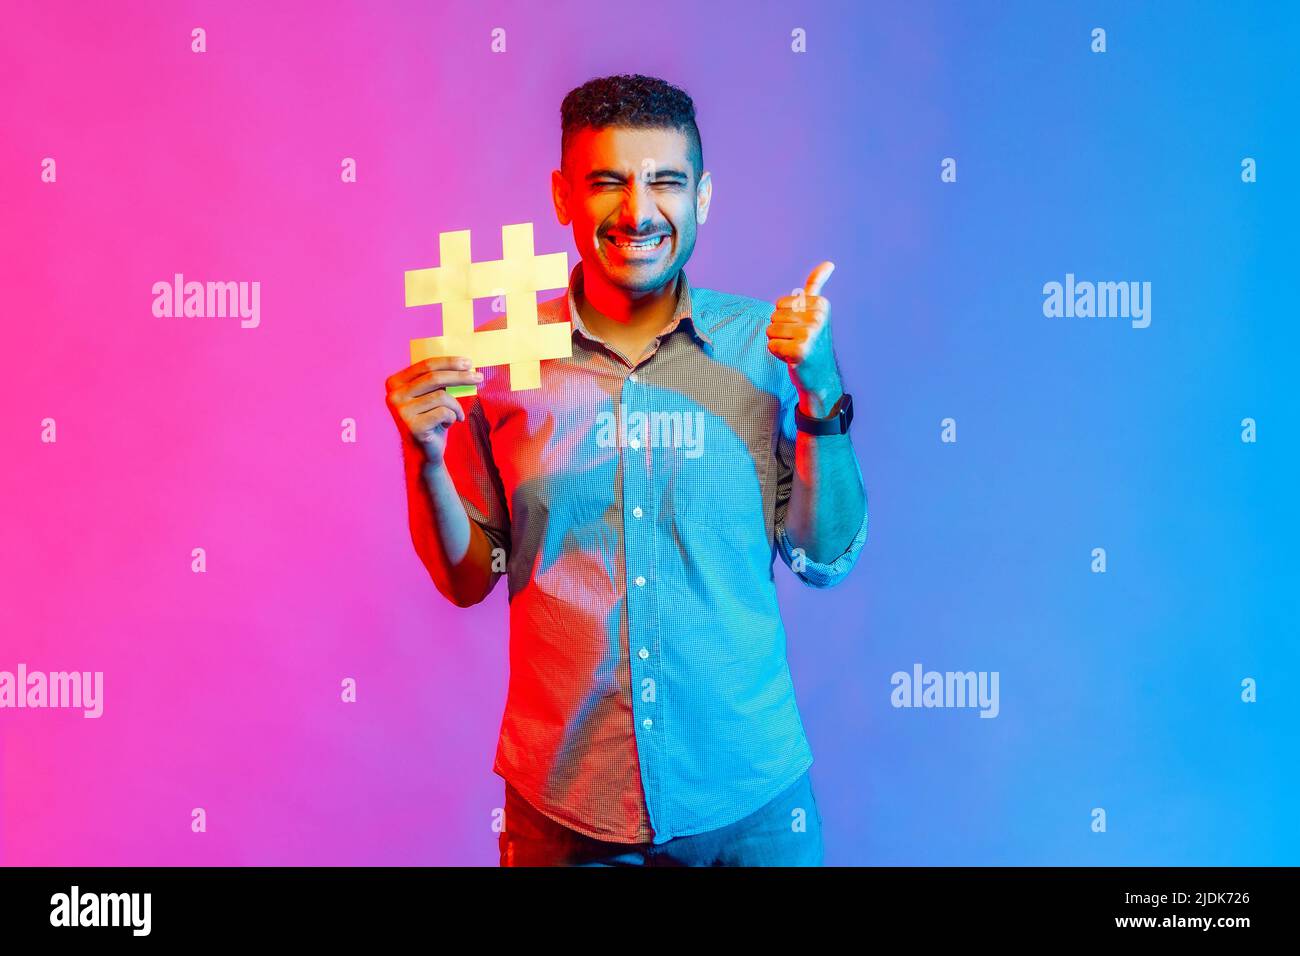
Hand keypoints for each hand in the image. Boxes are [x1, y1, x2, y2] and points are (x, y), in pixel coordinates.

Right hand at [384, 356, 481, 466]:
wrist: (423, 452)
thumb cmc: (430, 419)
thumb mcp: (430, 395)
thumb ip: (438, 379)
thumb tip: (463, 363)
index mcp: (395, 383)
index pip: (425, 365)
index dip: (449, 362)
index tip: (469, 362)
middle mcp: (393, 396)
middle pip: (434, 378)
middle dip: (460, 377)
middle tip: (479, 377)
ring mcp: (401, 412)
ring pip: (441, 396)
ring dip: (456, 406)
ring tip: (456, 415)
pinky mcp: (413, 427)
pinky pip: (444, 413)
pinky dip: (452, 417)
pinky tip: (448, 425)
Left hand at [766, 261, 842, 416]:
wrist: (821, 376)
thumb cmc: (812, 342)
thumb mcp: (815, 312)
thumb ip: (815, 287)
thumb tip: (828, 263)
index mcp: (820, 304)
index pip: (780, 303)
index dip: (785, 318)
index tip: (802, 329)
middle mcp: (817, 316)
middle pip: (773, 316)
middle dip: (781, 331)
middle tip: (798, 342)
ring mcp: (810, 333)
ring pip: (770, 330)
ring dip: (778, 342)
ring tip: (795, 349)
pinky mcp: (800, 349)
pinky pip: (771, 345)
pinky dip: (777, 354)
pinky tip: (792, 358)